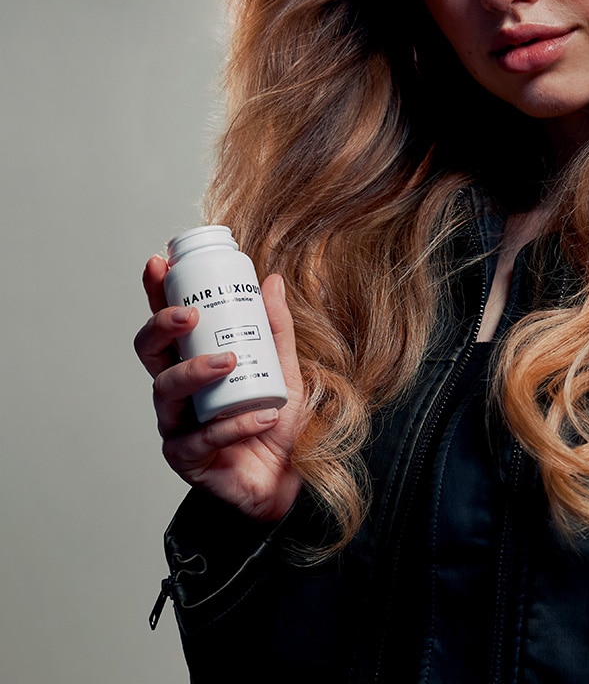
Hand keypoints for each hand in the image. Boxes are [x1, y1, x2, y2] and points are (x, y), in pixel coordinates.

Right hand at [135, 256, 305, 522]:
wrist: (288, 476)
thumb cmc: (277, 420)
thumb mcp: (284, 368)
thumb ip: (276, 328)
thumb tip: (271, 281)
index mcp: (193, 360)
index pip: (167, 322)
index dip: (156, 293)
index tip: (160, 264)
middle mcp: (177, 389)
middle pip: (149, 351)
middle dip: (162, 326)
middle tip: (191, 315)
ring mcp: (176, 423)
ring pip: (166, 391)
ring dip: (197, 370)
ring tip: (230, 361)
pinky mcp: (186, 457)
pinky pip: (202, 436)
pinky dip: (235, 422)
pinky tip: (263, 416)